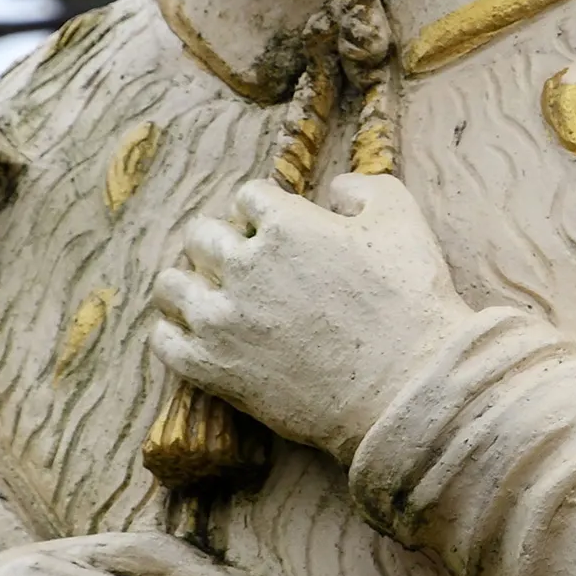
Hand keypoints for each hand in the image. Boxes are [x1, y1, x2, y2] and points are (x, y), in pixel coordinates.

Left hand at [152, 174, 476, 463]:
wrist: (406, 388)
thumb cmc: (410, 301)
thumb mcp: (401, 218)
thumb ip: (363, 187)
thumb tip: (335, 189)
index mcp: (284, 225)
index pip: (248, 197)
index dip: (262, 211)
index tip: (273, 228)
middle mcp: (243, 266)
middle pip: (200, 234)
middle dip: (220, 240)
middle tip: (239, 262)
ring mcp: (224, 319)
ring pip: (171, 285)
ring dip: (186, 283)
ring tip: (203, 295)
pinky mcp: (216, 369)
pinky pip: (165, 342)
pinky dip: (172, 334)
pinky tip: (190, 334)